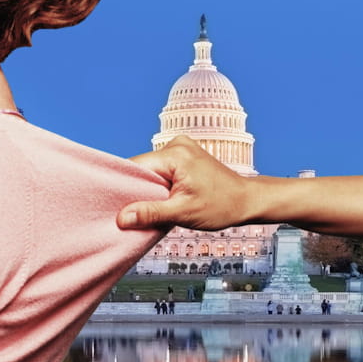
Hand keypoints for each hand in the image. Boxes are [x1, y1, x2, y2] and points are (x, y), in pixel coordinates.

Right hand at [117, 136, 253, 230]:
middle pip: (142, 168)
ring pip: (151, 171)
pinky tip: (164, 199)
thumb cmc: (222, 205)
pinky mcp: (184, 156)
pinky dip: (159, 185)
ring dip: (149, 189)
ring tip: (155, 206)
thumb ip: (150, 213)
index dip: (124, 187)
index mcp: (175, 153)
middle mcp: (176, 144)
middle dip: (138, 190)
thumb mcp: (183, 212)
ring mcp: (181, 148)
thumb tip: (122, 217)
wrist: (247, 200)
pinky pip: (161, 170)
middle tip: (135, 213)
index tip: (116, 206)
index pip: (135, 167)